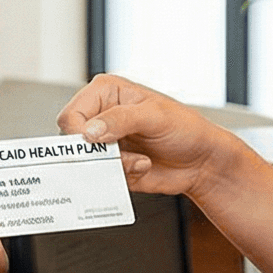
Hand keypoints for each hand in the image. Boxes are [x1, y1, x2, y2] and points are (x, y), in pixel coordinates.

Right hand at [56, 73, 248, 198]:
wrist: (202, 161)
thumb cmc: (185, 128)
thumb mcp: (155, 116)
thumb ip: (121, 119)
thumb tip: (90, 130)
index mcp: (106, 93)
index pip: (72, 115)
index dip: (78, 133)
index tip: (97, 144)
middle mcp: (100, 116)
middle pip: (71, 141)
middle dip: (98, 154)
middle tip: (122, 154)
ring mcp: (104, 143)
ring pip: (84, 163)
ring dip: (112, 167)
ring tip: (139, 160)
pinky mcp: (111, 165)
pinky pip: (99, 178)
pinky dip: (119, 178)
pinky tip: (141, 166)